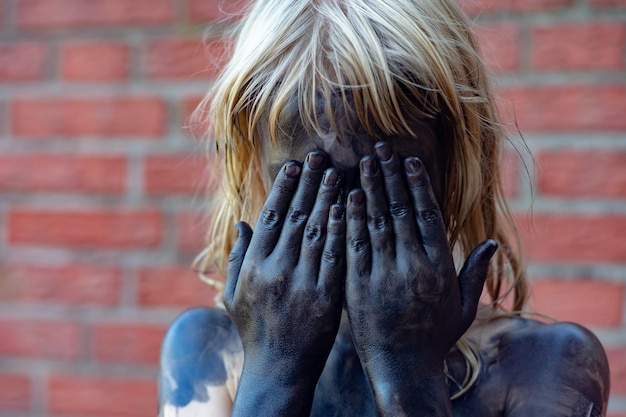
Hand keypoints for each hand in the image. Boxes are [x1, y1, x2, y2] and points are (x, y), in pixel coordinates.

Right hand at [224, 151, 345, 385]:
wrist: (278, 368)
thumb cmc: (254, 330)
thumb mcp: (233, 295)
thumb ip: (237, 257)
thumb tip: (242, 223)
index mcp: (254, 265)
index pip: (271, 216)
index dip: (284, 188)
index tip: (294, 165)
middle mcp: (276, 269)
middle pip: (295, 216)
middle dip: (308, 183)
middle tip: (320, 157)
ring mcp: (301, 283)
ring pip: (316, 231)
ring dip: (328, 199)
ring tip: (337, 173)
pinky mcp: (325, 297)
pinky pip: (334, 257)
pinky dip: (341, 230)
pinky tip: (349, 209)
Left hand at [344, 142, 496, 379]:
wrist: (402, 371)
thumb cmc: (434, 338)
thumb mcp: (463, 308)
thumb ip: (474, 273)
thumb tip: (492, 242)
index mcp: (439, 267)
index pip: (428, 214)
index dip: (418, 183)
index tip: (410, 159)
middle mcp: (412, 267)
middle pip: (400, 210)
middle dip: (390, 175)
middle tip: (380, 147)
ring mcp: (383, 276)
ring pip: (376, 222)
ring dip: (369, 188)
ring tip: (362, 161)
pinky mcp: (357, 287)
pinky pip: (353, 246)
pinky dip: (350, 219)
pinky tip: (346, 196)